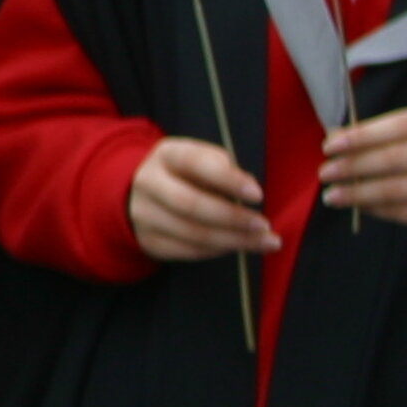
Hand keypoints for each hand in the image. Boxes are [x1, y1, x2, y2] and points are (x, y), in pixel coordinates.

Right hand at [127, 136, 273, 262]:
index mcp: (167, 155)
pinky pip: (187, 251)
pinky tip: (237, 246)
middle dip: (232, 217)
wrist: (143, 193)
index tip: (258, 195)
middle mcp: (148, 182)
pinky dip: (217, 251)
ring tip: (263, 242)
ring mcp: (143, 214)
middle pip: (191, 204)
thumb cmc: (187, 173)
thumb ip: (226, 170)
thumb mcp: (203, 159)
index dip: (228, 180)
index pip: (196, 163)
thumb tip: (251, 191)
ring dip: (233, 240)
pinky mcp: (148, 240)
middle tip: (263, 226)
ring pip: (192, 233)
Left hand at [322, 106, 406, 236]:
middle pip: (395, 158)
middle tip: (325, 172)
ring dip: (358, 192)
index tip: (330, 145)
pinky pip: (405, 211)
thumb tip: (334, 139)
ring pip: (397, 188)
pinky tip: (358, 206)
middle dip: (354, 166)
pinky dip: (376, 209)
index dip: (362, 135)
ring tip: (332, 195)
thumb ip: (385, 135)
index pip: (399, 126)